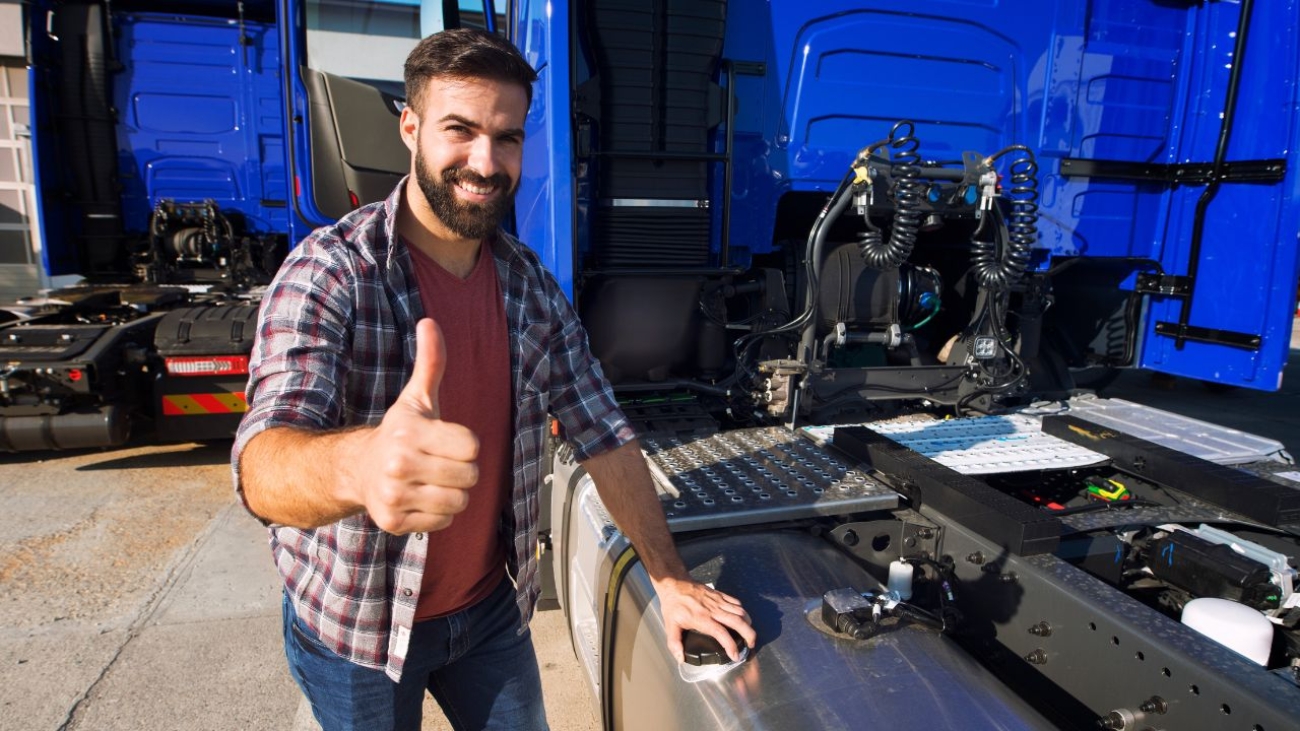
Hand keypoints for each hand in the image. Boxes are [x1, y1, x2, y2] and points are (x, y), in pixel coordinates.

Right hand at [349, 318, 479, 533]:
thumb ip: (430, 363)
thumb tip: (429, 323)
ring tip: (431, 481)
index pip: (472, 446)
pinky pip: (443, 521)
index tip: (445, 440)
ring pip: (459, 501)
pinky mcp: (394, 522)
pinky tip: (420, 498)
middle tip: (439, 462)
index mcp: (410, 432)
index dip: (465, 444)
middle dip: (462, 470)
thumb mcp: (417, 398)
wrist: (358, 469)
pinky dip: (437, 513)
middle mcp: (399, 464)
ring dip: (452, 493)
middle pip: (470, 475)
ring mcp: (394, 495)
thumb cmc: (399, 433)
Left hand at [654, 577, 755, 662]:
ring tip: (748, 633)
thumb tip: (681, 658)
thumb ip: (674, 643)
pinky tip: (741, 618)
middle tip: (750, 645)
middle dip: (749, 635)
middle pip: (738, 621)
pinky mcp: (720, 594)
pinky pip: (736, 602)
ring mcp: (718, 601)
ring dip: (748, 623)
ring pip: (740, 611)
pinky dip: (742, 611)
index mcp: (702, 619)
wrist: (675, 583)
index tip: (735, 656)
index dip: (730, 646)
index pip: (722, 633)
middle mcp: (714, 610)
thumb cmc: (673, 605)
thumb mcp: (670, 625)